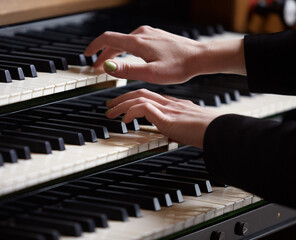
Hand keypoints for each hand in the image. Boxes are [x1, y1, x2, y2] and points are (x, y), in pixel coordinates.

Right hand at [84, 25, 245, 83]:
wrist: (199, 57)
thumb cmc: (179, 66)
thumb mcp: (151, 73)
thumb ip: (128, 70)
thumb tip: (107, 66)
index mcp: (138, 42)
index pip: (107, 39)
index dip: (94, 47)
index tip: (86, 55)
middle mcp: (142, 34)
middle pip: (115, 41)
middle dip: (104, 54)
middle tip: (97, 68)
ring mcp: (150, 34)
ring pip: (125, 41)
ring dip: (115, 53)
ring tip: (112, 65)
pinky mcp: (156, 37)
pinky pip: (135, 41)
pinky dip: (127, 50)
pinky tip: (131, 59)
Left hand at [105, 88, 221, 147]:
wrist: (219, 131)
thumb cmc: (209, 131)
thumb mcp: (189, 127)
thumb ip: (178, 128)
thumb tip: (172, 133)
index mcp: (175, 105)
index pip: (150, 97)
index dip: (134, 99)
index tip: (125, 105)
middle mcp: (170, 103)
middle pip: (141, 93)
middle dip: (123, 98)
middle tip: (110, 105)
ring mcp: (168, 108)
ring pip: (139, 98)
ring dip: (122, 105)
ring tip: (111, 113)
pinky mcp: (167, 117)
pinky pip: (144, 108)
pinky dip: (132, 112)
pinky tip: (125, 120)